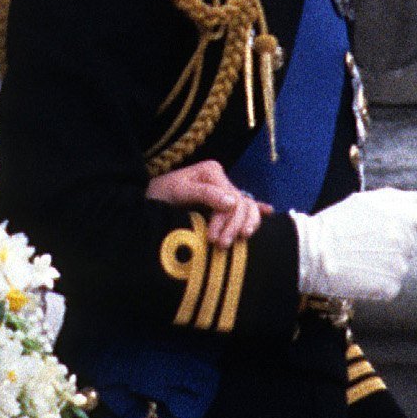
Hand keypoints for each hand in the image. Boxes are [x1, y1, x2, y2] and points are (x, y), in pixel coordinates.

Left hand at [146, 159, 265, 249]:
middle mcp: (221, 179)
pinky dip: (257, 210)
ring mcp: (223, 190)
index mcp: (212, 172)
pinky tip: (268, 212)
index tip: (214, 239)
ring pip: (248, 206)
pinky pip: (246, 205)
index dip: (226, 221)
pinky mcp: (221, 202)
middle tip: (221, 245)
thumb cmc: (158, 194)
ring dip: (246, 225)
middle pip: (242, 204)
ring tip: (237, 242)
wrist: (147, 199)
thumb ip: (204, 194)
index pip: (231, 200)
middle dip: (234, 226)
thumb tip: (231, 203)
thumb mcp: (177, 191)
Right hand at [294, 187, 416, 304]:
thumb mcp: (365, 201)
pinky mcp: (390, 286)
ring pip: (400, 265)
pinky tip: (358, 274)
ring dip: (385, 264)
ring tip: (358, 259)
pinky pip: (391, 285)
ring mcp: (400, 264)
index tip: (380, 227)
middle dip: (393, 244)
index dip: (401, 222)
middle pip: (411, 243)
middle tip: (364, 244)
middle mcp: (406, 238)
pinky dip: (377, 283)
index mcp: (404, 215)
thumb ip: (399, 198)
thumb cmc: (335, 223)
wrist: (311, 252)